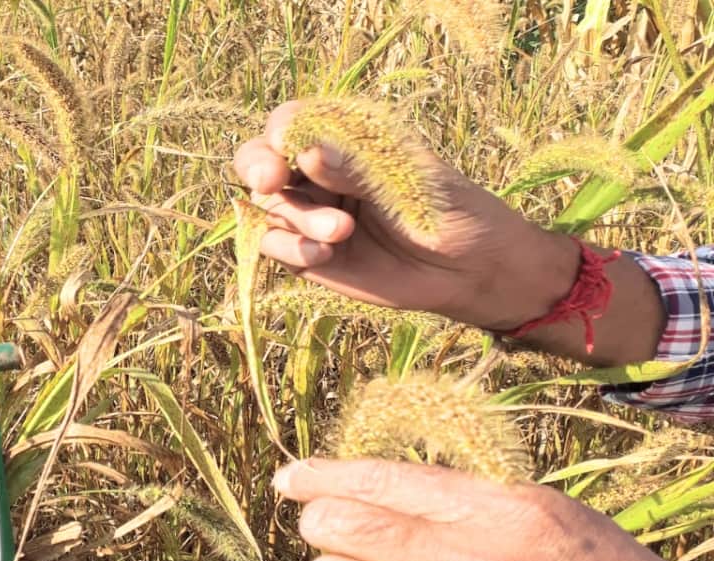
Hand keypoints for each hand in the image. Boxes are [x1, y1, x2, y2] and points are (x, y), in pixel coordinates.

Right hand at [234, 101, 664, 365]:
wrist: (469, 270)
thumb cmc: (447, 209)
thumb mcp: (405, 181)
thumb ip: (354, 168)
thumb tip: (305, 153)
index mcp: (342, 139)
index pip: (290, 123)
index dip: (278, 134)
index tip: (286, 152)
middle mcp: (317, 173)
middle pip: (259, 161)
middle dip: (258, 169)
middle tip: (271, 182)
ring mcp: (309, 214)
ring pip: (267, 206)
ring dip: (295, 218)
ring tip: (340, 234)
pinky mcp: (307, 254)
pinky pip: (274, 245)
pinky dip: (290, 248)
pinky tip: (325, 255)